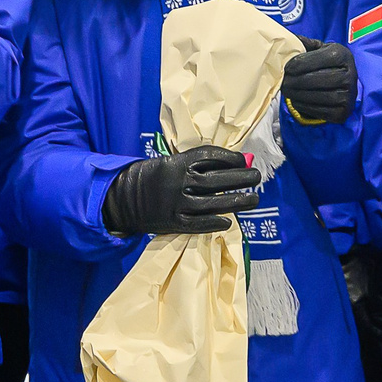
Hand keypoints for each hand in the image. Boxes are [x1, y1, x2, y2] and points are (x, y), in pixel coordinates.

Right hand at [101, 146, 261, 235]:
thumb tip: (235, 162)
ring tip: (254, 199)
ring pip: (213, 203)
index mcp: (176, 163)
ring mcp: (176, 204)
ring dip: (237, 202)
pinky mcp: (173, 222)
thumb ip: (197, 164)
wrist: (125, 199)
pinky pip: (199, 224)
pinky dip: (215, 222)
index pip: (210, 157)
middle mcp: (178, 182)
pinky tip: (229, 221)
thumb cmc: (154, 177)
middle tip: (257, 178)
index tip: (244, 160)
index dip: (230, 158)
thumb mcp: (171, 163)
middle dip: (241, 179)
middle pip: (217, 180)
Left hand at [282, 39, 355, 125]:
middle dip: (298, 81)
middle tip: (283, 83)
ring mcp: (349, 96)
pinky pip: (322, 111)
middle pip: (322, 79)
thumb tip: (285, 40)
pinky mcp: (344, 112)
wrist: (339, 83)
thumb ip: (303, 43)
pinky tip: (295, 101)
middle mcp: (351, 75)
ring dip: (300, 95)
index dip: (302, 64)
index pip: (323, 58)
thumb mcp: (317, 49)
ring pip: (321, 97)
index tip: (287, 68)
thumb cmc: (323, 63)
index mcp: (344, 55)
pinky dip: (306, 107)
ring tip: (287, 91)